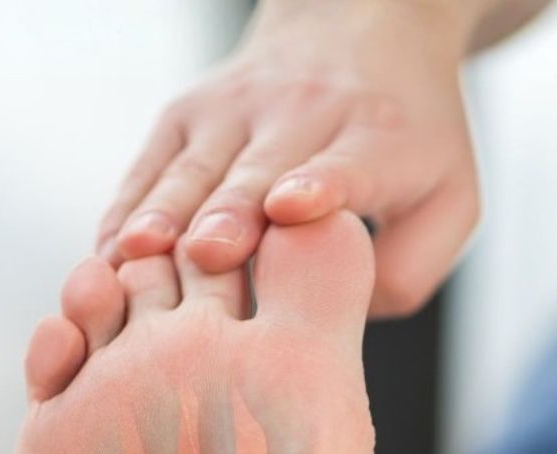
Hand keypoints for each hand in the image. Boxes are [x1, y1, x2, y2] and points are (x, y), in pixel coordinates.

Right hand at [96, 1, 480, 316]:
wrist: (363, 30)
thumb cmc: (408, 144)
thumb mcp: (450, 201)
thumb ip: (408, 270)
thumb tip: (331, 321)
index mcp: (376, 139)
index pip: (344, 166)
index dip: (320, 186)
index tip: (294, 205)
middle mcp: (303, 114)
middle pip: (256, 173)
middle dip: (230, 212)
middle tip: (210, 252)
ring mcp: (235, 109)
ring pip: (192, 171)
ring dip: (162, 213)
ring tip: (134, 254)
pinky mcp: (184, 114)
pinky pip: (147, 170)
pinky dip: (126, 213)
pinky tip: (106, 256)